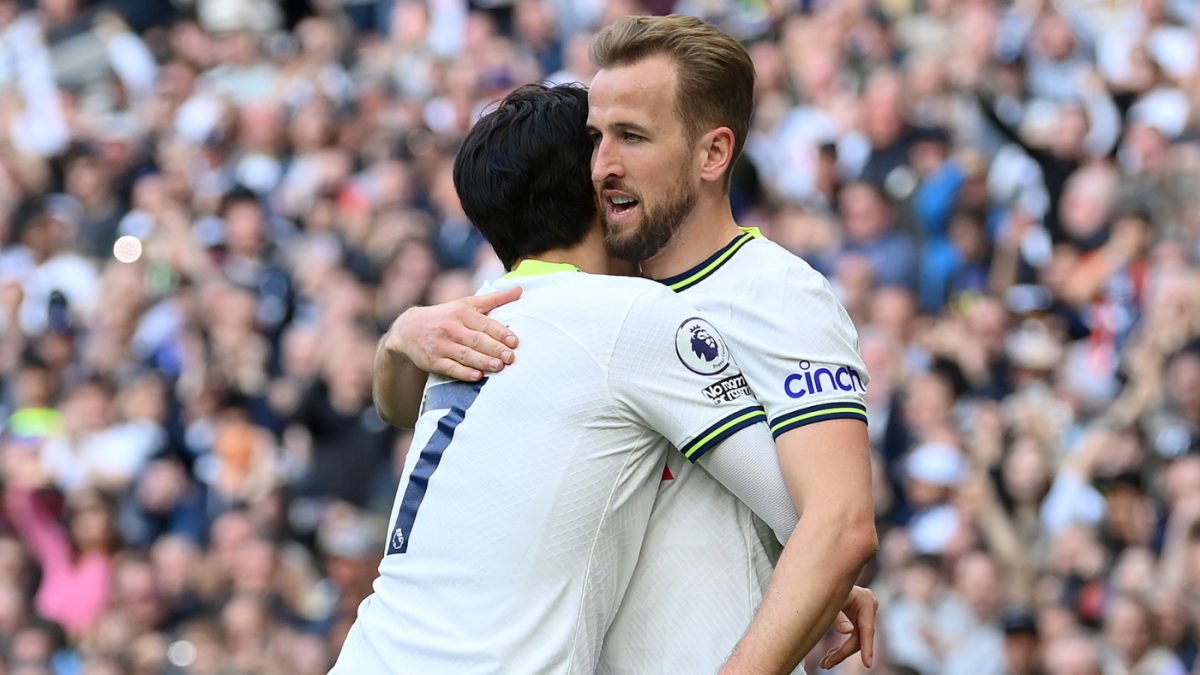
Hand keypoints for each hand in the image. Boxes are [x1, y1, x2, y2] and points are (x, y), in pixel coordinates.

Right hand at [383, 286, 521, 381]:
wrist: (408, 329)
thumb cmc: (445, 316)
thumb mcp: (466, 303)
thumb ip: (494, 299)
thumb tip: (519, 289)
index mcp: (461, 312)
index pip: (484, 323)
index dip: (500, 332)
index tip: (514, 341)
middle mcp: (451, 328)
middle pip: (476, 340)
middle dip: (494, 349)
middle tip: (510, 357)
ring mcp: (441, 345)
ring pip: (465, 355)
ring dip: (483, 362)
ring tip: (500, 367)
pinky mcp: (433, 361)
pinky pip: (451, 368)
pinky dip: (464, 373)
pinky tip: (477, 376)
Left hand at [820, 585, 877, 668]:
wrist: (825, 574)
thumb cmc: (825, 585)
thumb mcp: (830, 601)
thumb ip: (838, 617)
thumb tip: (848, 631)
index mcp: (865, 600)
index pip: (867, 628)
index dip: (867, 648)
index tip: (867, 664)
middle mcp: (869, 605)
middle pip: (859, 637)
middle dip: (842, 653)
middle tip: (825, 664)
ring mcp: (866, 612)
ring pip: (856, 639)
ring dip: (841, 652)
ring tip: (825, 663)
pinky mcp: (860, 617)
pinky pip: (854, 635)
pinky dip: (842, 645)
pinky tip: (831, 654)